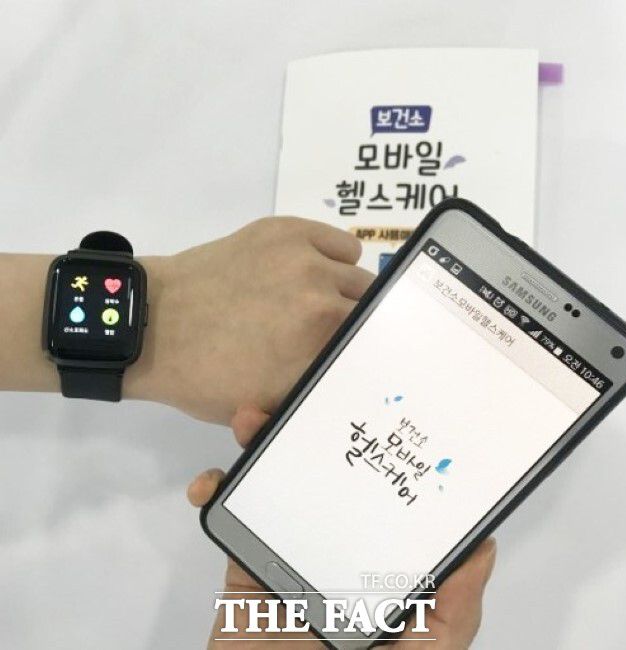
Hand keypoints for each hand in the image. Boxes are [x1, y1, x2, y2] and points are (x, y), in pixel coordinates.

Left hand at [127, 218, 373, 422]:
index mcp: (318, 349)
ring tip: (315, 303)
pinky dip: (336, 260)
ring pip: (360, 278)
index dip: (368, 355)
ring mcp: (305, 260)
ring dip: (348, 295)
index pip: (374, 350)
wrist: (154, 325)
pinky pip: (343, 244)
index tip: (359, 356)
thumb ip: (316, 394)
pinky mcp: (289, 232)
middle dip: (357, 328)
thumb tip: (354, 383)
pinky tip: (312, 272)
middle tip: (330, 335)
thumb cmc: (205, 378)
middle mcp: (322, 301)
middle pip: (374, 313)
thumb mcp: (267, 408)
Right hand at [188, 406, 496, 648]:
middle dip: (313, 435)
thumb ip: (453, 609)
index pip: (386, 499)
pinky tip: (210, 485)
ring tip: (252, 422)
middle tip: (303, 400)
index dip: (382, 456)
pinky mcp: (246, 563)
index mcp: (381, 561)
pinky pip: (229, 519)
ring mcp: (291, 551)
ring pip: (278, 484)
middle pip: (328, 478)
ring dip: (260, 447)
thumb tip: (484, 545)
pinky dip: (216, 494)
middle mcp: (338, 546)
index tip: (377, 414)